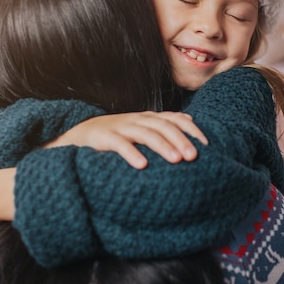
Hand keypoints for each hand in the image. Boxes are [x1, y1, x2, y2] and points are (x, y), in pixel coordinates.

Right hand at [45, 111, 207, 168]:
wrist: (77, 133)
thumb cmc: (115, 134)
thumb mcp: (140, 128)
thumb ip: (163, 125)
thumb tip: (189, 120)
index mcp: (148, 118)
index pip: (174, 119)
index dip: (190, 129)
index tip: (205, 144)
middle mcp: (136, 120)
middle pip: (163, 126)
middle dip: (180, 140)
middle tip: (193, 156)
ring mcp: (120, 127)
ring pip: (145, 133)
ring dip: (162, 146)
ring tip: (176, 160)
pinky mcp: (103, 137)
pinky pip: (119, 144)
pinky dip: (131, 153)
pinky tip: (142, 165)